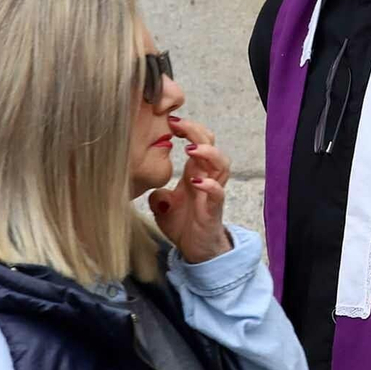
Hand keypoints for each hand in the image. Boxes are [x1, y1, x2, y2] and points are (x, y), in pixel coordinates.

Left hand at [147, 115, 232, 263]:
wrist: (194, 250)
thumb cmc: (183, 224)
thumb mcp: (161, 204)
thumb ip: (155, 190)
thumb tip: (149, 186)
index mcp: (194, 171)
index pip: (197, 140)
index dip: (187, 128)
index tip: (169, 119)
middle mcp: (206, 177)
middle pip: (211, 144)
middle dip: (196, 131)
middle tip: (176, 124)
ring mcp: (212, 192)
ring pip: (222, 164)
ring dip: (208, 153)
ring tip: (190, 149)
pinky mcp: (213, 209)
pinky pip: (218, 192)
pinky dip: (209, 185)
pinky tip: (195, 181)